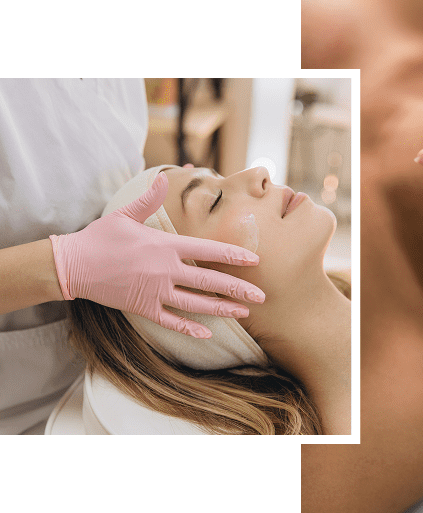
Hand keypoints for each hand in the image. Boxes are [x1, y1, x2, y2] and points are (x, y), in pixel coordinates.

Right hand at [50, 172, 265, 338]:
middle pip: (208, 281)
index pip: (208, 251)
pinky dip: (189, 328)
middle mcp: (164, 270)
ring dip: (221, 309)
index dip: (233, 256)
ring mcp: (154, 291)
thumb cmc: (100, 237)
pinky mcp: (142, 307)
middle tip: (261, 296)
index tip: (254, 260)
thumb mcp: (125, 214)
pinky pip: (170, 320)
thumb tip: (163, 178)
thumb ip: (149, 199)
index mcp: (165, 246)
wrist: (72, 265)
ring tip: (244, 312)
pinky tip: (207, 333)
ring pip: (195, 304)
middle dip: (237, 289)